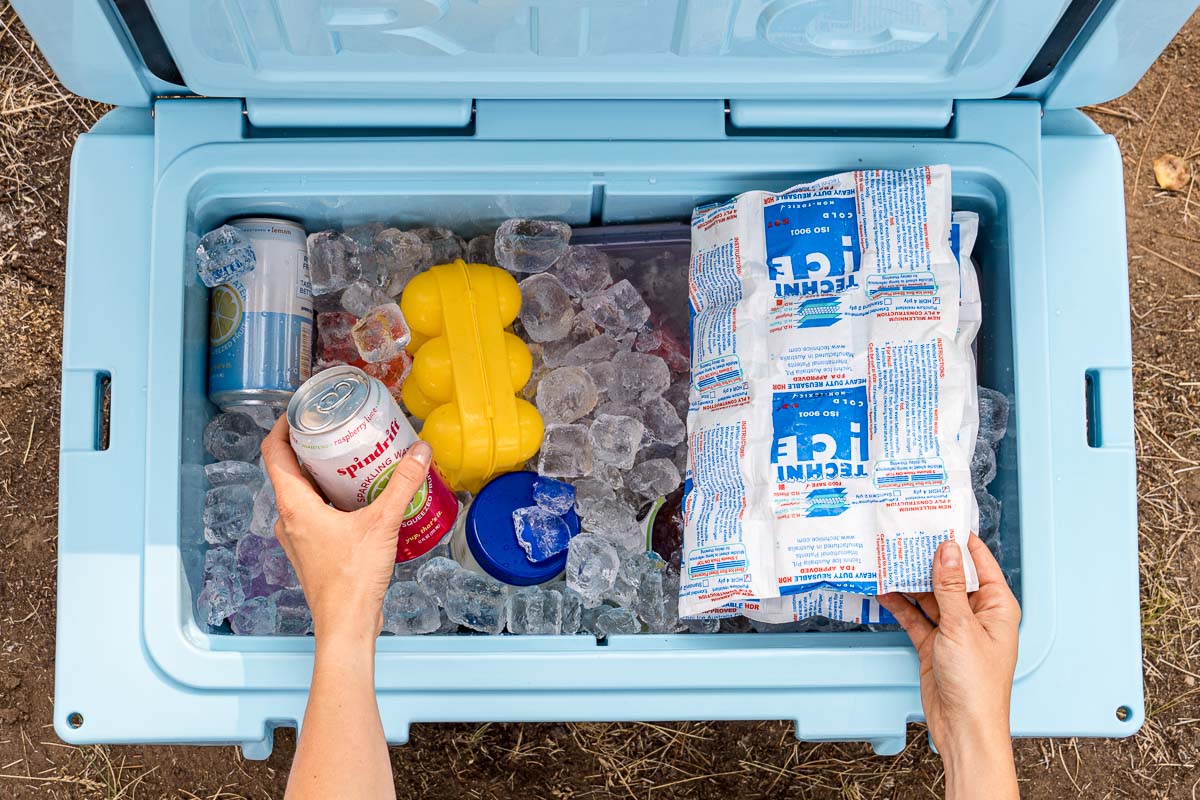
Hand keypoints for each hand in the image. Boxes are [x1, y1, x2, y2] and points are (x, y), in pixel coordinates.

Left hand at [260, 416, 432, 643]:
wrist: (346, 625)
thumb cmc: (353, 579)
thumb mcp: (383, 523)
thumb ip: (403, 484)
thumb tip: (419, 451)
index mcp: (294, 506)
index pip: (273, 453)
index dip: (282, 426)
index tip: (301, 410)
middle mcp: (288, 520)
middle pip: (290, 472)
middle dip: (311, 448)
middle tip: (337, 430)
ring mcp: (298, 538)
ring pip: (303, 495)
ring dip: (323, 476)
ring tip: (352, 461)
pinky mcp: (312, 552)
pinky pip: (315, 515)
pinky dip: (332, 500)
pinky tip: (360, 500)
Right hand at [878, 536, 1020, 799]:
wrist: (964, 728)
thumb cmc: (978, 684)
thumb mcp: (961, 626)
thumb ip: (950, 586)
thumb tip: (946, 549)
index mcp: (997, 606)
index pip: (979, 562)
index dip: (959, 540)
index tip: (938, 519)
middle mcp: (977, 614)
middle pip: (951, 577)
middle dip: (928, 559)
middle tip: (904, 537)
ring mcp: (954, 629)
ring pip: (930, 595)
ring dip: (910, 582)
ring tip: (888, 560)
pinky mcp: (934, 644)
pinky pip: (915, 617)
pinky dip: (900, 605)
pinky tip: (884, 591)